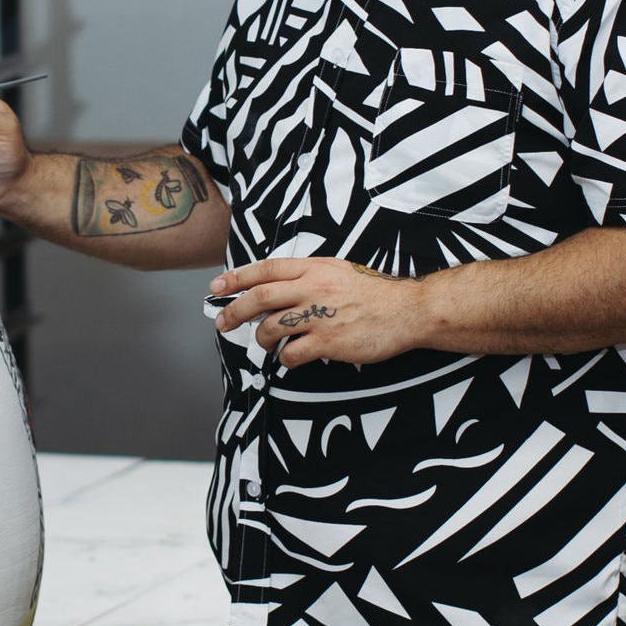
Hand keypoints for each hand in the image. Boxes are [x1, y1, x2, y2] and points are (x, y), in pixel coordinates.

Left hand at [210, 258, 425, 366]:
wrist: (407, 311)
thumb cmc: (375, 293)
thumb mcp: (338, 271)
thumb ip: (308, 276)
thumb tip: (274, 289)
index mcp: (315, 267)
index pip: (266, 269)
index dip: (237, 278)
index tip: (217, 288)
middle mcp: (313, 287)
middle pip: (260, 297)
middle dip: (234, 311)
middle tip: (222, 322)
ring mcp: (320, 315)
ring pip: (271, 327)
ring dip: (261, 339)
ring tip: (265, 343)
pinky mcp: (329, 342)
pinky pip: (292, 353)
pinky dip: (285, 359)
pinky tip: (292, 358)